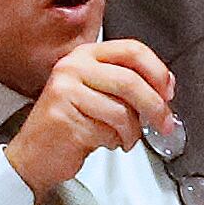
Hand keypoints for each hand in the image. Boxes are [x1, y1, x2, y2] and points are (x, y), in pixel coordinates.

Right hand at [6, 38, 174, 204]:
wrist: (35, 154)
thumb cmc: (70, 124)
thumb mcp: (98, 92)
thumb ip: (126, 84)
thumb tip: (164, 88)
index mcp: (85, 55)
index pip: (132, 50)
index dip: (157, 71)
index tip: (168, 92)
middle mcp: (72, 67)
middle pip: (130, 81)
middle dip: (155, 107)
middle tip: (164, 123)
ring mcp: (65, 91)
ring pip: (121, 111)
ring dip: (131, 132)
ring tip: (123, 138)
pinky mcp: (64, 118)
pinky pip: (107, 132)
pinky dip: (113, 142)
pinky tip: (102, 142)